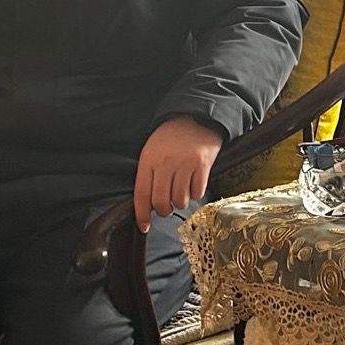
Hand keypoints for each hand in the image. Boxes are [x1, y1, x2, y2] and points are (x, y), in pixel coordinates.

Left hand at [134, 115, 223, 231]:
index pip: (142, 194)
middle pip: (161, 202)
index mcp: (149, 160)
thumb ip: (148, 174)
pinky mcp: (203, 166)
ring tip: (180, 191)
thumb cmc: (172, 136)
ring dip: (180, 202)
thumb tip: (149, 204)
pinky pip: (197, 193)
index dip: (142, 214)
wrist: (197, 117)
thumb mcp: (152, 150)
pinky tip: (193, 183)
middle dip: (163, 210)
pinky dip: (195, 193)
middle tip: (166, 207)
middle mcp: (166, 164)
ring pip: (180, 200)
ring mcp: (185, 165)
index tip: (144, 227)